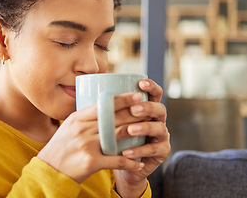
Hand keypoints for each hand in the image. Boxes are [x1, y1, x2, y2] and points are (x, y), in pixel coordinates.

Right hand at [37, 92, 150, 183]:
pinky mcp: (91, 162)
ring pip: (118, 136)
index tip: (137, 95)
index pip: (103, 105)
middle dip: (135, 114)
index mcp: (77, 118)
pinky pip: (116, 160)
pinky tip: (139, 163)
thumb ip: (84, 118)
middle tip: (149, 111)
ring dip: (137, 134)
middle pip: (114, 118)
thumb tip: (101, 106)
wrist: (48, 170)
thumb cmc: (60, 148)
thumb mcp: (68, 127)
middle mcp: (82, 129)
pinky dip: (130, 162)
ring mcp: (87, 145)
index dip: (122, 99)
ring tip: (148, 133)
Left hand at [113, 79, 170, 197]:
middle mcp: (157, 120)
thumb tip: (86, 94)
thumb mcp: (111, 123)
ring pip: (159, 128)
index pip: (153, 93)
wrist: (121, 164)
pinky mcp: (161, 152)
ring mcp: (161, 136)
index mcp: (146, 109)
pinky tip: (126, 152)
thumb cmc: (114, 139)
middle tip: (133, 109)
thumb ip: (107, 110)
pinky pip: (154, 150)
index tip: (140, 83)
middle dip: (147, 107)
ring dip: (144, 128)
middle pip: (159, 109)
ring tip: (129, 130)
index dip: (150, 86)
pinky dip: (139, 150)